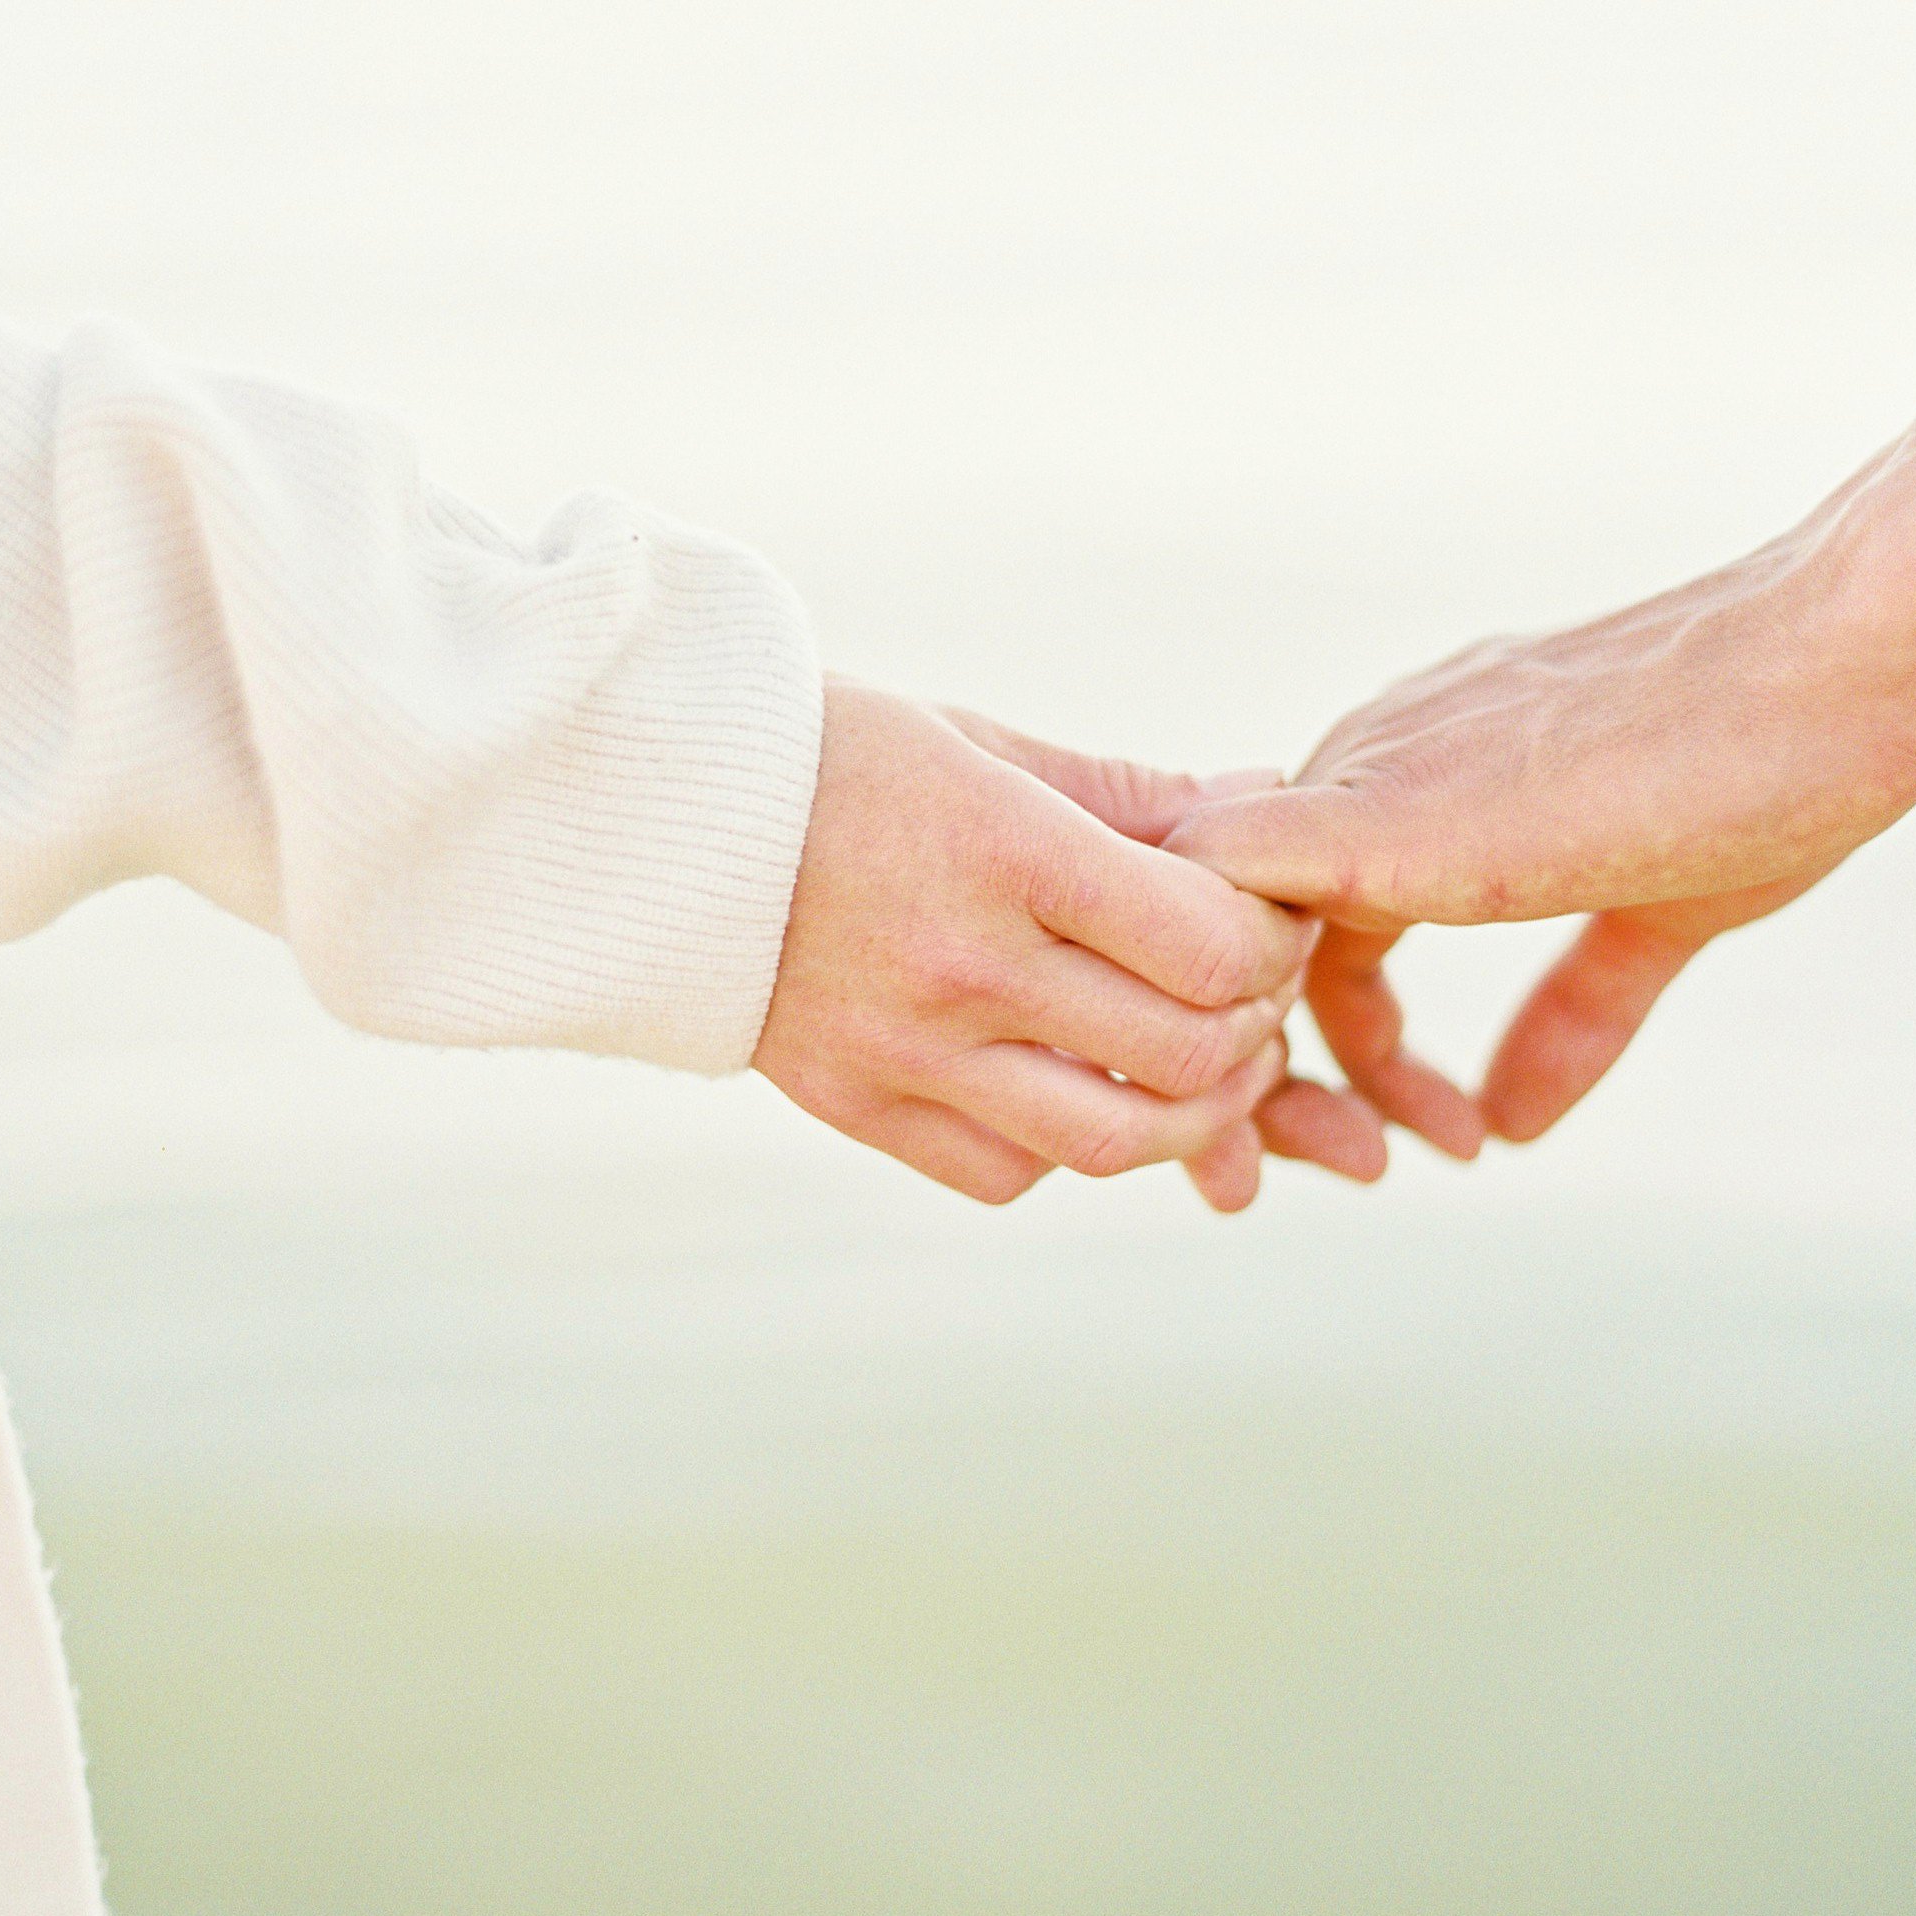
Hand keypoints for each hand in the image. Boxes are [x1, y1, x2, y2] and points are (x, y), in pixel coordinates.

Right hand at [756, 681, 1311, 1203]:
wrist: (645, 816)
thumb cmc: (834, 758)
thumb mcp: (984, 743)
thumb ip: (1128, 793)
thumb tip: (1259, 799)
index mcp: (1001, 850)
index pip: (1205, 943)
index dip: (1270, 942)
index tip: (1270, 917)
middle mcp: (958, 964)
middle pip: (1180, 1051)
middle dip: (1254, 1027)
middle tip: (1257, 994)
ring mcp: (902, 1051)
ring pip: (1112, 1140)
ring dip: (1193, 1114)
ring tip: (1208, 1067)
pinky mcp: (855, 1107)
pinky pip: (1009, 1173)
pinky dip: (1073, 1146)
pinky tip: (1081, 1087)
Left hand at [1169, 535, 1915, 1150]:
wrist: (1849, 656)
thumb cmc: (1780, 759)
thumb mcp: (1661, 913)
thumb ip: (1575, 1009)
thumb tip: (1510, 1123)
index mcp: (1415, 771)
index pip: (1287, 915)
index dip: (1313, 1039)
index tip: (1415, 1136)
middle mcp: (1366, 758)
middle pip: (1229, 932)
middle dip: (1271, 1077)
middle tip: (1362, 1172)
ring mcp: (1367, 776)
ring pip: (1207, 927)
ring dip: (1266, 1072)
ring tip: (1382, 1161)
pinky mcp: (1388, 818)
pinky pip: (1220, 897)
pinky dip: (1245, 1011)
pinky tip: (1366, 1104)